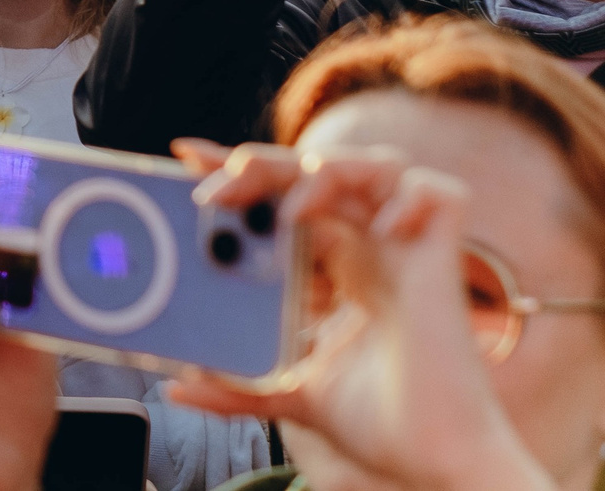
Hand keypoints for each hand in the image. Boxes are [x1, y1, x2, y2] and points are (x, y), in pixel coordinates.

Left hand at [165, 146, 546, 490]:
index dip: (241, 170)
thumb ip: (237, 388)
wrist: (434, 461)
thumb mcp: (290, 392)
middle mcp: (371, 250)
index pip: (286, 193)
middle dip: (263, 163)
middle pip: (317, 169)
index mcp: (336, 267)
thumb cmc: (380, 425)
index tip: (187, 160)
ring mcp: (407, 251)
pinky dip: (410, 195)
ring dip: (328, 169)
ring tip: (290, 209)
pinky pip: (443, 195)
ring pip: (377, 166)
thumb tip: (179, 389)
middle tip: (217, 184)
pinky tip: (378, 227)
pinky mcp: (443, 262)